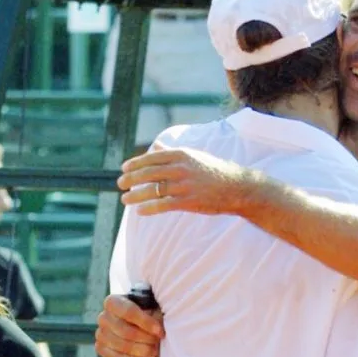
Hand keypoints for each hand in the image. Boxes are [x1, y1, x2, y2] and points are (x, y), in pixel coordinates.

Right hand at [95, 294, 163, 356]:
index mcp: (114, 302)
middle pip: (125, 331)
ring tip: (153, 352)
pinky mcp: (100, 348)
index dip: (146, 322)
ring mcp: (100, 333)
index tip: (160, 332)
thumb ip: (154, 314)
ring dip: (140, 351)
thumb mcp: (151, 308)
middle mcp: (104, 317)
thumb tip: (159, 329)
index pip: (129, 311)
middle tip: (157, 342)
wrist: (135, 323)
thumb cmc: (145, 313)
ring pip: (120, 345)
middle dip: (145, 338)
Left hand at [117, 145, 257, 215]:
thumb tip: (158, 145)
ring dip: (136, 195)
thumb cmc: (214, 170)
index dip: (135, 163)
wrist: (237, 188)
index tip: (124, 168)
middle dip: (131, 179)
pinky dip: (149, 208)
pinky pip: (163, 205)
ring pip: (153, 190)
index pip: (151, 157)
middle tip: (120, 184)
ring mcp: (184, 185)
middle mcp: (181, 168)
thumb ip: (173, 152)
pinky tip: (140, 211)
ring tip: (125, 199)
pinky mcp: (188, 201)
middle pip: (148, 173)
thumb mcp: (194, 156)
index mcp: (181, 154)